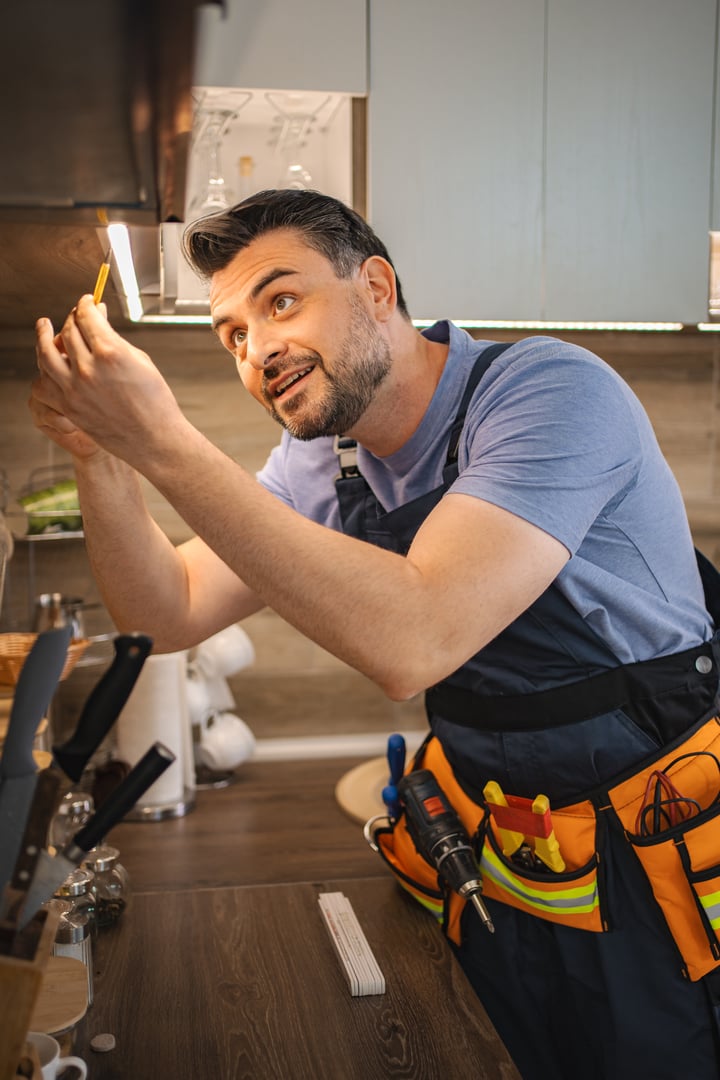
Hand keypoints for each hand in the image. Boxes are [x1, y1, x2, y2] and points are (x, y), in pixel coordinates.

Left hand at [31, 296, 186, 469]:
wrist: (154, 439)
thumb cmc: (154, 401)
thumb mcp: (139, 360)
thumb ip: (113, 338)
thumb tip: (98, 318)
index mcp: (110, 353)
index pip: (86, 316)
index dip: (85, 304)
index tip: (87, 301)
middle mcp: (88, 369)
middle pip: (68, 331)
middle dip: (72, 319)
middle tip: (76, 316)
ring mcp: (74, 390)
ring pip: (46, 353)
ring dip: (44, 337)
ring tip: (44, 327)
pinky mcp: (69, 407)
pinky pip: (44, 384)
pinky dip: (44, 371)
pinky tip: (48, 364)